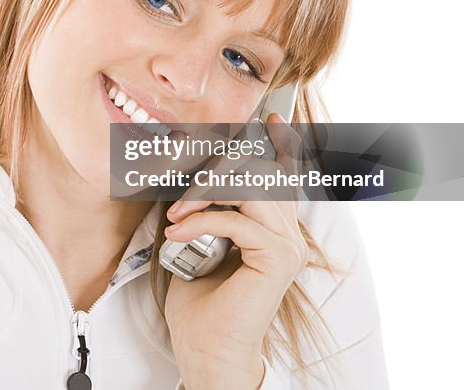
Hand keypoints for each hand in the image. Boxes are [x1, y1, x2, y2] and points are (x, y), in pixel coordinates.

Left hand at [163, 113, 307, 389]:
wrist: (205, 346)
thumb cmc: (199, 297)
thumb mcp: (198, 239)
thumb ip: (207, 206)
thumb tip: (191, 173)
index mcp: (274, 225)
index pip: (284, 174)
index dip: (282, 143)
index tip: (270, 118)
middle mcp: (288, 230)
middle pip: (261, 172)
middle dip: (216, 171)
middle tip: (180, 196)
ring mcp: (287, 244)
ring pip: (251, 189)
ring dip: (204, 195)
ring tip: (175, 216)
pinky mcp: (276, 258)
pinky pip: (237, 219)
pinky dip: (201, 221)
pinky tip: (177, 234)